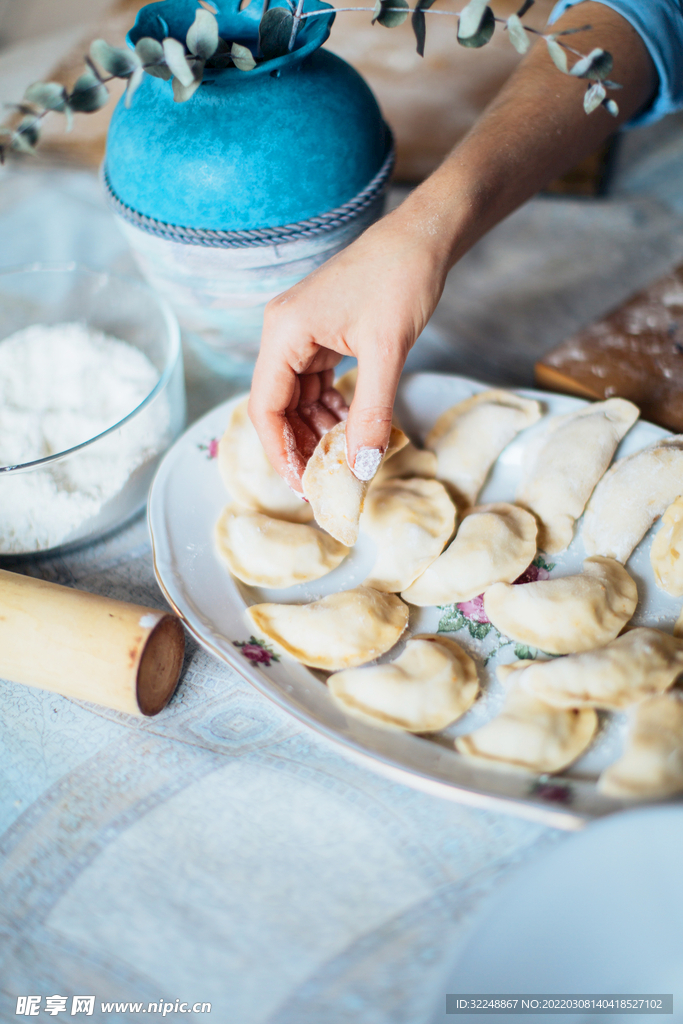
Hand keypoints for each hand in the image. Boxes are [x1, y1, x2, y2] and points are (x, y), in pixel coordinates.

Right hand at [248, 206, 447, 490]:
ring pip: (296, 399)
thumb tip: (362, 468)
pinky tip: (350, 430)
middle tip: (325, 483)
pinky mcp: (320, 336)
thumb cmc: (400, 279)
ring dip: (317, 431)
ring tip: (343, 461)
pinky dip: (330, 410)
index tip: (303, 485)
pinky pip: (314, 385)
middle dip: (299, 446)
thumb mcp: (387, 352)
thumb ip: (372, 413)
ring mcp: (300, 334)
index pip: (264, 407)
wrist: (421, 237)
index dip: (280, 452)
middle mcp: (283, 334)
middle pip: (277, 407)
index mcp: (284, 333)